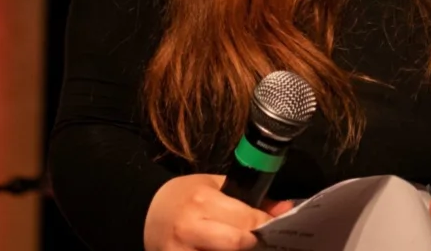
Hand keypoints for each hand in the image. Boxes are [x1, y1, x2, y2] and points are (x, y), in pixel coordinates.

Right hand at [144, 174, 281, 250]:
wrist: (145, 213)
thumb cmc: (184, 197)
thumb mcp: (215, 187)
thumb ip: (250, 199)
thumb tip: (285, 209)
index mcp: (201, 201)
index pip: (248, 220)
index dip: (266, 225)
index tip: (274, 227)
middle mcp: (189, 227)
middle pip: (238, 243)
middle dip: (252, 243)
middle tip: (256, 239)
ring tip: (239, 245)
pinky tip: (220, 250)